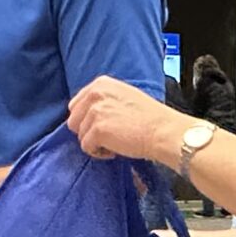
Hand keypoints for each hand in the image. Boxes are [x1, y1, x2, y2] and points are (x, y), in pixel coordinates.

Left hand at [68, 76, 183, 163]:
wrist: (162, 131)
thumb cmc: (149, 117)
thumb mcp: (124, 95)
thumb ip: (103, 100)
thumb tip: (86, 114)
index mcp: (101, 84)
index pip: (76, 105)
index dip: (86, 120)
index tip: (101, 127)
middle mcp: (95, 94)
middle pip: (73, 120)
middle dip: (87, 131)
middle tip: (108, 137)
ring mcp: (95, 111)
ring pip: (80, 135)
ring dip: (94, 143)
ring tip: (114, 143)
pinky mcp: (97, 130)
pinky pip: (86, 147)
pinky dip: (99, 153)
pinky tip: (115, 150)